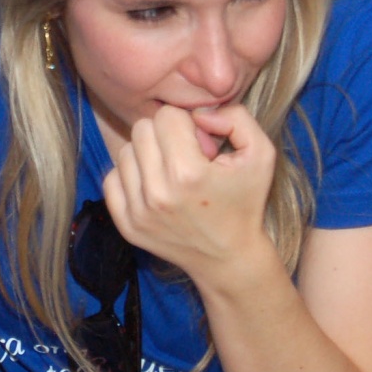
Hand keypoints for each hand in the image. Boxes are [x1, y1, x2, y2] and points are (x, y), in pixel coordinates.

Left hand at [102, 104, 276, 281]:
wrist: (229, 258)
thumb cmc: (245, 203)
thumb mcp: (260, 154)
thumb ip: (236, 117)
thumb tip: (199, 113)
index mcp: (188, 172)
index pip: (167, 115)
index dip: (187, 124)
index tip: (201, 145)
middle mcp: (157, 192)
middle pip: (142, 129)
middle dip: (165, 135)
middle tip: (186, 157)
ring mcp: (138, 211)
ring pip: (125, 152)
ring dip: (147, 155)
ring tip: (172, 173)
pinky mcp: (126, 225)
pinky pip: (111, 179)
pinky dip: (131, 177)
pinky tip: (155, 186)